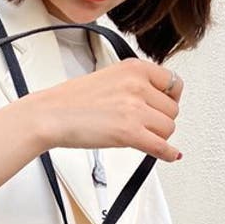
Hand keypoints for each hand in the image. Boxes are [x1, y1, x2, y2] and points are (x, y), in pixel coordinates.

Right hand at [31, 58, 183, 162]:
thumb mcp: (109, 78)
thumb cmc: (71, 100)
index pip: (173, 83)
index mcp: (134, 68)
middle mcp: (138, 85)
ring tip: (140, 137)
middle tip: (145, 125)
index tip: (164, 107)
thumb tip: (153, 102)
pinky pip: (161, 146)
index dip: (170, 99)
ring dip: (158, 136)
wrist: (51, 115)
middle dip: (160, 120)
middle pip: (172, 110)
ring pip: (168, 128)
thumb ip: (134, 85)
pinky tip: (169, 155)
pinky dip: (168, 154)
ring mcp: (135, 109)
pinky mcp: (130, 132)